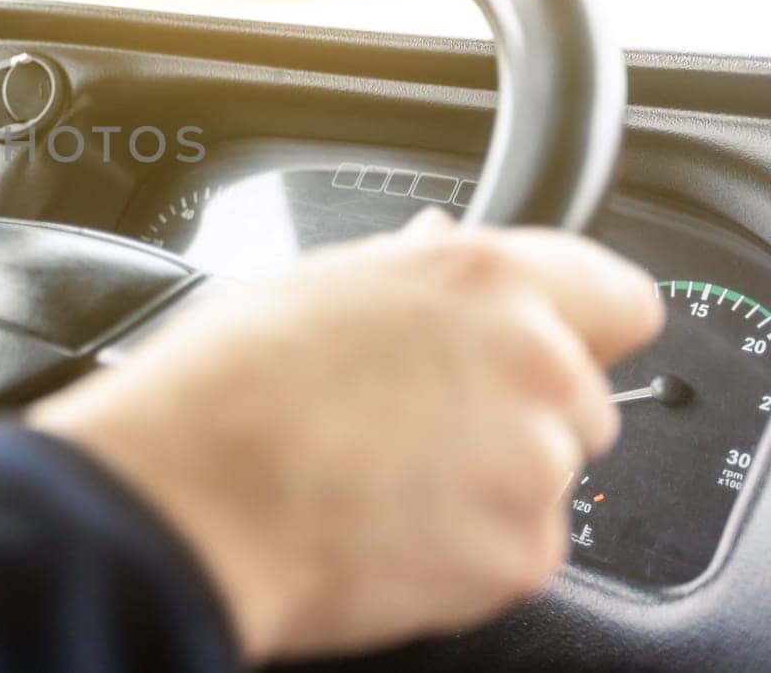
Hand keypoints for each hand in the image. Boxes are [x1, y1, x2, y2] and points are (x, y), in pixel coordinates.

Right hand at [29, 210, 661, 663]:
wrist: (184, 499)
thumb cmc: (222, 386)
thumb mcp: (309, 284)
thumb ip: (409, 270)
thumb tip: (439, 246)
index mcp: (484, 280)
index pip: (618, 297)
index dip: (580, 325)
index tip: (546, 345)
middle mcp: (532, 363)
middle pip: (580, 396)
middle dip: (517, 412)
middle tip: (418, 421)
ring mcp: (532, 465)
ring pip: (546, 476)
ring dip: (489, 482)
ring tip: (380, 476)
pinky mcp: (518, 556)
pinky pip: (517, 548)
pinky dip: (465, 548)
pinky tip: (381, 525)